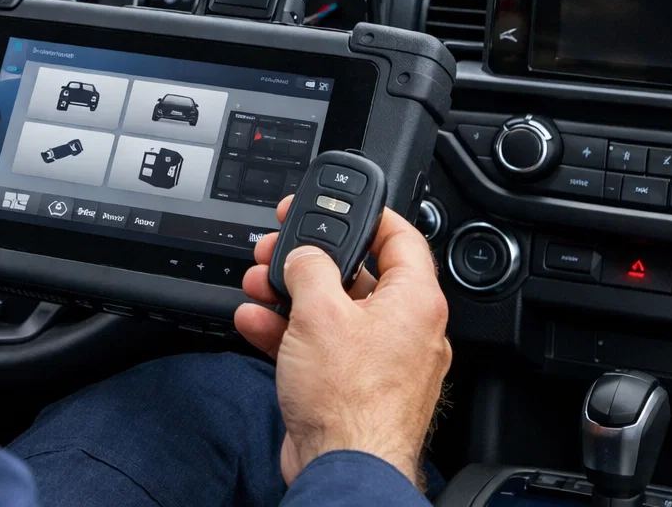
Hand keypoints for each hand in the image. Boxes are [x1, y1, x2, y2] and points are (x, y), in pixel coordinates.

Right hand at [234, 198, 450, 488]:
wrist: (342, 469)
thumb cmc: (349, 400)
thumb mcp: (320, 309)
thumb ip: (309, 266)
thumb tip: (302, 255)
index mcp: (415, 300)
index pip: (400, 235)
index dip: (366, 212)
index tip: (336, 201)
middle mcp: (405, 329)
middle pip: (357, 273)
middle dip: (309, 259)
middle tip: (279, 246)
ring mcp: (379, 361)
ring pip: (332, 310)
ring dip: (290, 295)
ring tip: (258, 285)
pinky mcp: (351, 387)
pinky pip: (320, 346)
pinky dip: (287, 332)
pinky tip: (257, 323)